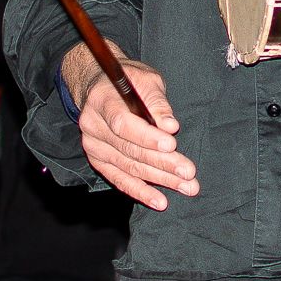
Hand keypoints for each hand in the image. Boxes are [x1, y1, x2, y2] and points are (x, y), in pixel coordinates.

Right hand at [62, 45, 193, 209]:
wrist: (99, 86)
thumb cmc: (127, 81)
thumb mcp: (145, 79)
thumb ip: (157, 101)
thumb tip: (170, 126)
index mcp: (101, 100)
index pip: (122, 123)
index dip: (147, 137)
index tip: (171, 145)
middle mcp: (92, 125)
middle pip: (128, 149)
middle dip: (162, 163)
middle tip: (189, 173)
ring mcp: (92, 145)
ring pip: (128, 167)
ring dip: (159, 180)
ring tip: (186, 187)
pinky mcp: (97, 160)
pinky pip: (119, 180)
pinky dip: (140, 191)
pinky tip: (160, 201)